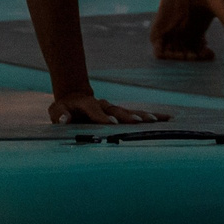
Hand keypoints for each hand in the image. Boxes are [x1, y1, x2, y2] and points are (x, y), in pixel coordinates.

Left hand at [49, 90, 165, 124]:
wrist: (74, 98)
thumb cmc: (64, 109)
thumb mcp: (57, 111)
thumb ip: (60, 115)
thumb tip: (64, 119)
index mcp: (87, 104)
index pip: (95, 110)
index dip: (102, 117)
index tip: (111, 125)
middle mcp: (104, 105)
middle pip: (117, 110)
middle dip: (127, 116)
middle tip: (139, 122)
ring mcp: (114, 108)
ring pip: (130, 111)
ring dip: (143, 116)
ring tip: (158, 120)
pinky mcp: (121, 113)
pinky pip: (138, 115)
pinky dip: (151, 117)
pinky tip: (166, 119)